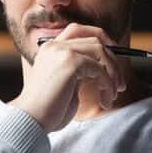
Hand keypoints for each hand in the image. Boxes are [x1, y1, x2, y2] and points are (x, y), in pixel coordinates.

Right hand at [10, 23, 126, 131]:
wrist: (31, 121)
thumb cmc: (48, 110)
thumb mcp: (66, 84)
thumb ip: (80, 71)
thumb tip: (104, 68)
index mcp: (50, 48)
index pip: (79, 31)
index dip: (101, 41)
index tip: (113, 63)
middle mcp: (54, 45)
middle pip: (94, 37)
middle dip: (113, 59)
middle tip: (120, 83)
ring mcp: (61, 51)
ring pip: (100, 51)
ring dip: (113, 73)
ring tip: (113, 94)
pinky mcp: (70, 62)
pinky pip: (99, 68)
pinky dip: (107, 84)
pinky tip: (105, 100)